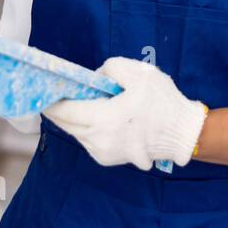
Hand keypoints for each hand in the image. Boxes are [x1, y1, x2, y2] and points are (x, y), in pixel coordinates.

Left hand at [42, 56, 207, 170]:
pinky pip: (88, 141)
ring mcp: (103, 153)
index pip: (66, 111)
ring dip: (72, 119)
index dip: (52, 100)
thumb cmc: (162, 102)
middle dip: (57, 110)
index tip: (44, 90)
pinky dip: (85, 128)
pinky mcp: (109, 159)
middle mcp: (99, 140)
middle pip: (67, 124)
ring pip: (76, 133)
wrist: (183, 133)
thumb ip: (110, 68)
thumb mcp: (139, 74)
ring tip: (73, 102)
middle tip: (52, 95)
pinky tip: (91, 116)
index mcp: (105, 119)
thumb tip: (94, 77)